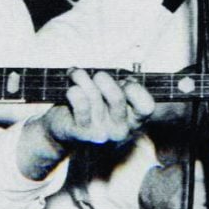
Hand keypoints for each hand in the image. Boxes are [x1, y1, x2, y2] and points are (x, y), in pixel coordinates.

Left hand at [17, 70, 154, 180]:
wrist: (63, 130)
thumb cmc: (91, 108)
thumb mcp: (111, 98)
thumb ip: (122, 88)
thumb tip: (127, 79)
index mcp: (133, 121)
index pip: (146, 106)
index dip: (134, 87)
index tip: (122, 82)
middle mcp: (120, 130)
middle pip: (117, 97)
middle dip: (103, 78)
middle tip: (95, 76)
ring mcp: (101, 133)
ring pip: (93, 96)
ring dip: (82, 78)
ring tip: (76, 74)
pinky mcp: (81, 133)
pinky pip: (79, 104)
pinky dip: (74, 90)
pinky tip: (71, 88)